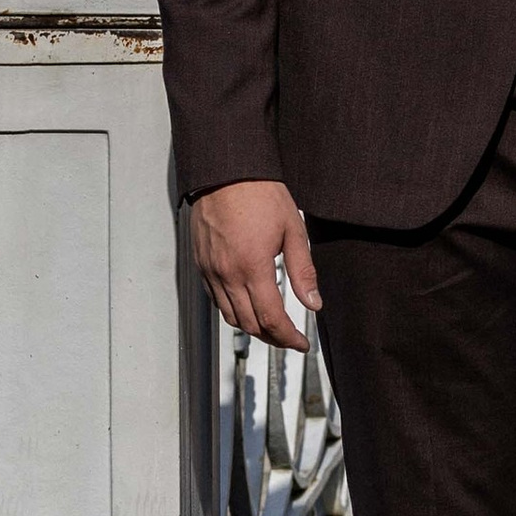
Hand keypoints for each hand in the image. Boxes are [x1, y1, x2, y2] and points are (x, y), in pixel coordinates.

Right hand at [189, 178, 321, 351]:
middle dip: (272, 337)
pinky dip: (233, 310)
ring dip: (252, 327)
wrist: (226, 172)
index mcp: (252, 267)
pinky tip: (249, 304)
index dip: (288, 337)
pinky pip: (216, 300)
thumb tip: (314, 303)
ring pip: (230, 316)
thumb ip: (303, 270)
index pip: (271, 319)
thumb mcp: (293, 229)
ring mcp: (211, 271)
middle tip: (291, 338)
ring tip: (273, 325)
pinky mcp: (201, 265)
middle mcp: (227, 274)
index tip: (301, 344)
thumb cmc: (260, 194)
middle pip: (249, 324)